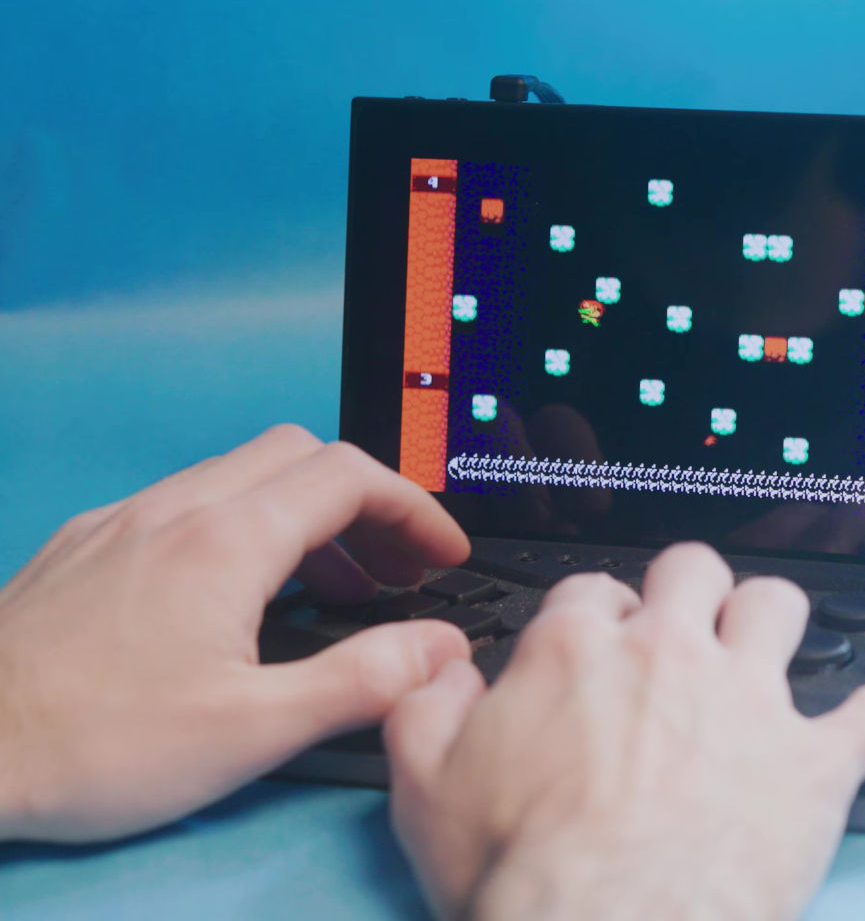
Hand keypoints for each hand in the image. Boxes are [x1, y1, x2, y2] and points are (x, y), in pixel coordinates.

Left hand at [0, 424, 472, 841]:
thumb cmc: (88, 745)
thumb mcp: (251, 729)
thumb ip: (363, 680)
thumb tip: (440, 649)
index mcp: (225, 544)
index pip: (349, 477)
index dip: (414, 508)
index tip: (442, 553)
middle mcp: (175, 512)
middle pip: (300, 454)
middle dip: (365, 499)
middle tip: (395, 562)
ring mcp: (124, 521)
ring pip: (241, 473)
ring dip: (305, 513)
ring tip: (336, 586)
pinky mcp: (87, 545)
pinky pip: (188, 502)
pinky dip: (244, 525)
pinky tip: (240, 593)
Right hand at [386, 543, 864, 920]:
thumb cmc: (524, 874)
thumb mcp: (422, 785)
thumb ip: (425, 706)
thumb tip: (443, 672)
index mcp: (579, 653)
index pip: (589, 592)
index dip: (592, 613)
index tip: (592, 641)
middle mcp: (670, 655)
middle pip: (689, 572)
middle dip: (681, 588)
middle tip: (676, 621)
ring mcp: (750, 702)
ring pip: (776, 607)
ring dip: (769, 613)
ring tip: (764, 630)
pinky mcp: (814, 764)